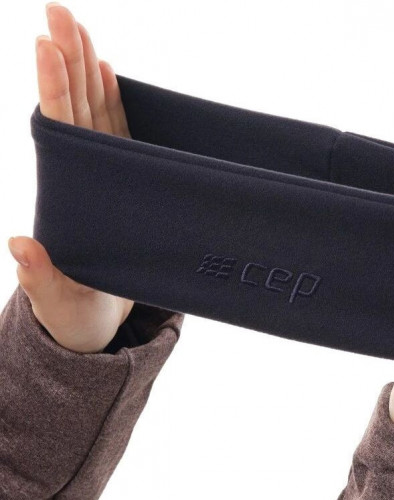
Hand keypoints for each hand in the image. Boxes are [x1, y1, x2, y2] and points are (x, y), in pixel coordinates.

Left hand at [7, 2, 132, 352]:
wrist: (95, 321)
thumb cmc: (76, 315)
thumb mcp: (58, 302)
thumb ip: (40, 277)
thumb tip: (19, 245)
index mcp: (62, 195)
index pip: (56, 132)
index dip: (53, 88)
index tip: (45, 43)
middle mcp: (77, 179)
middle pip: (72, 110)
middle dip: (67, 61)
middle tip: (60, 12)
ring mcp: (99, 179)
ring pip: (93, 115)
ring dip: (87, 71)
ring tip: (81, 28)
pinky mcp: (120, 186)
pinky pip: (116, 136)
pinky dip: (113, 102)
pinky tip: (108, 73)